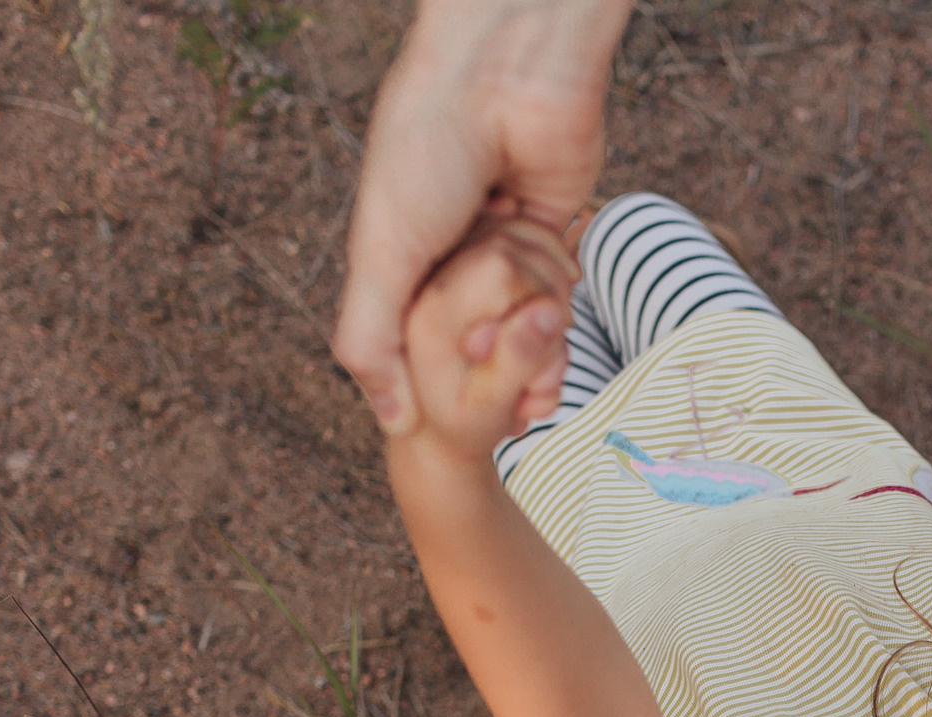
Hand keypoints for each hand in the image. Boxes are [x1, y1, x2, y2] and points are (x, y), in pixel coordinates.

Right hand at [334, 0, 635, 433]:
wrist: (508, 78)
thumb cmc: (428, 147)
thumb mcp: (381, 254)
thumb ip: (371, 341)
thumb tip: (390, 422)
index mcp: (396, 251)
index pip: (417, 342)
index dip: (439, 373)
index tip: (451, 388)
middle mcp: (448, 247)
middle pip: (476, 335)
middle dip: (489, 346)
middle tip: (489, 330)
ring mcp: (502, 237)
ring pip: (523, 319)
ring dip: (527, 316)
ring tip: (516, 284)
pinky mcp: (553, 226)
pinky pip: (560, 290)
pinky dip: (558, 298)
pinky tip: (554, 298)